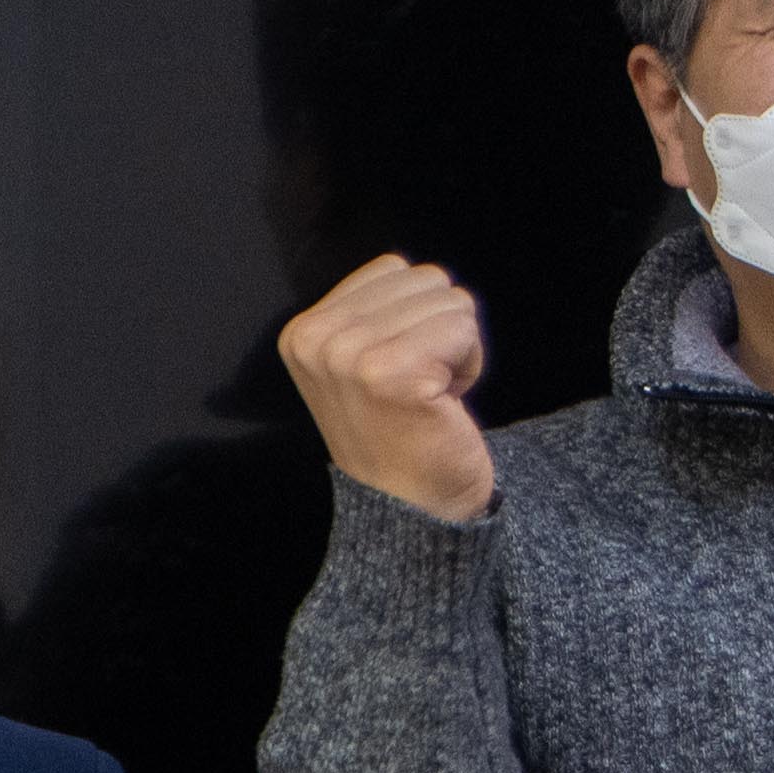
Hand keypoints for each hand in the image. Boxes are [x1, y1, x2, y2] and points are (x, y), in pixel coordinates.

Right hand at [274, 256, 494, 525]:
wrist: (409, 504)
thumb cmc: (398, 430)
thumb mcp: (356, 362)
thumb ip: (370, 311)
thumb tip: (407, 270)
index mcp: (303, 332)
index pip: (393, 268)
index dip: (414, 315)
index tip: (399, 368)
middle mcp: (318, 340)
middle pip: (426, 279)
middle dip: (439, 328)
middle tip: (419, 384)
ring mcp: (350, 356)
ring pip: (451, 301)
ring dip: (457, 348)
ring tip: (431, 393)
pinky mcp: (393, 374)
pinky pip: (464, 330)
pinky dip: (470, 365)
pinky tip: (445, 402)